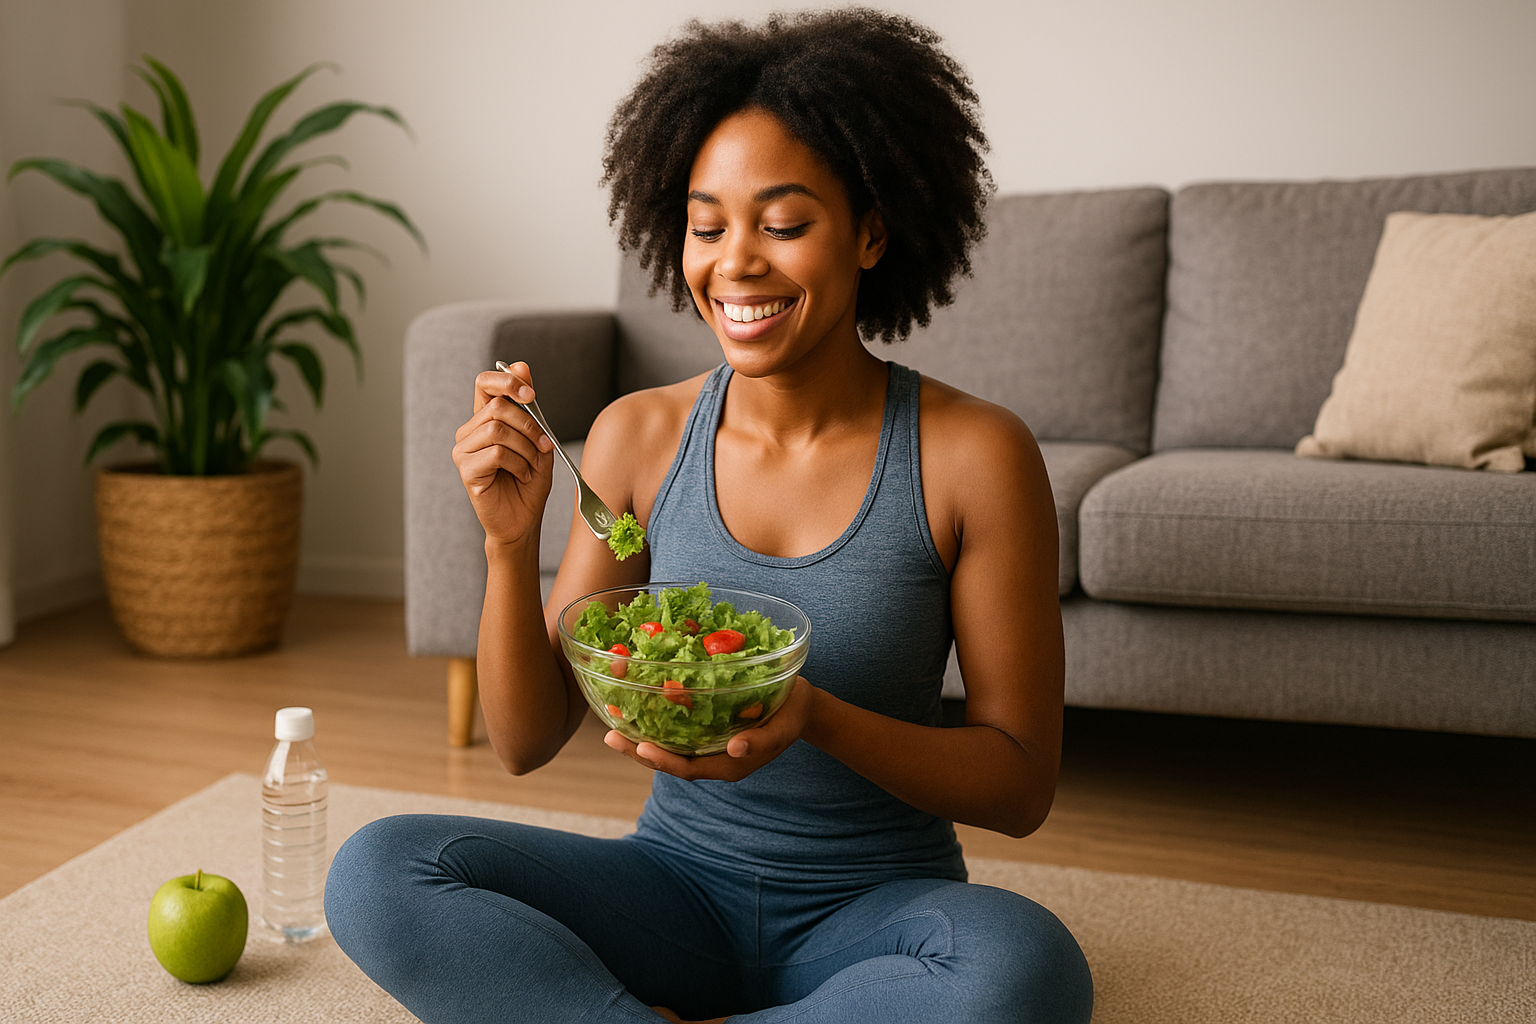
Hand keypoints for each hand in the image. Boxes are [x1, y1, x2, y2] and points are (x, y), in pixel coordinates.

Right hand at [452, 361, 556, 546]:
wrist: (524, 520)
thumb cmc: (529, 481)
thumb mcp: (537, 438)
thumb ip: (529, 406)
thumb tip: (521, 364)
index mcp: (485, 419)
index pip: (485, 383)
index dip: (507, 380)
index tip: (530, 394)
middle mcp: (469, 432)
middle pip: (498, 406)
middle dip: (530, 425)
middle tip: (544, 445)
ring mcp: (463, 451)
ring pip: (498, 429)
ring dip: (527, 448)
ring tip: (533, 465)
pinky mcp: (466, 470)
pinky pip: (496, 453)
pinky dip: (519, 464)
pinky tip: (523, 476)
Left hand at [604, 677, 813, 781]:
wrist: (800, 706)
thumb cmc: (792, 716)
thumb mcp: (783, 729)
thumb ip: (760, 741)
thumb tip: (734, 747)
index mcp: (728, 764)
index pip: (688, 768)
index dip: (663, 760)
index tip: (640, 747)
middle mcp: (712, 757)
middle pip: (669, 759)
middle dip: (638, 750)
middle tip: (609, 736)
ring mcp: (707, 743)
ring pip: (667, 744)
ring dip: (639, 735)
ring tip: (612, 722)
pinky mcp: (705, 727)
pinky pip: (675, 728)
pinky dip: (655, 718)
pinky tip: (636, 703)